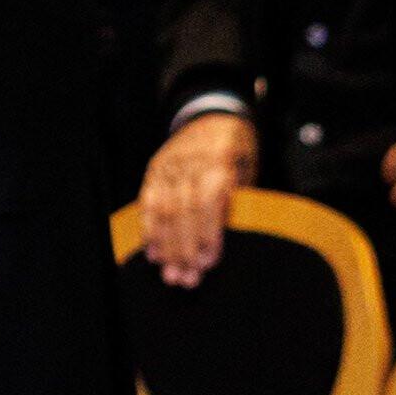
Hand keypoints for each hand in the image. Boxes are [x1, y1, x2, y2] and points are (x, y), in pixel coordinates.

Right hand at [140, 111, 257, 287]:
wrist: (213, 115)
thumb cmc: (238, 150)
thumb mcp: (248, 170)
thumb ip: (239, 200)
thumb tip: (235, 244)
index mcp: (219, 159)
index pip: (208, 200)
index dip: (207, 234)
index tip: (209, 262)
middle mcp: (190, 162)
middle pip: (183, 210)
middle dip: (184, 249)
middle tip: (187, 279)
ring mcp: (168, 165)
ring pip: (163, 210)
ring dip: (167, 247)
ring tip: (171, 274)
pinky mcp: (154, 170)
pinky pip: (148, 202)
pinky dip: (149, 230)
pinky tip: (154, 253)